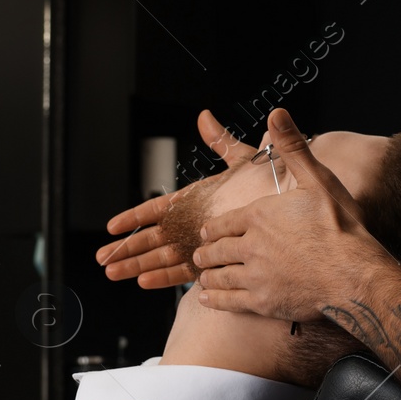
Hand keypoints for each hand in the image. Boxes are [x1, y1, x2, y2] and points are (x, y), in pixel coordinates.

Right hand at [95, 109, 257, 288]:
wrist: (299, 208)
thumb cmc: (275, 183)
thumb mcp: (244, 160)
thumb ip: (222, 142)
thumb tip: (204, 116)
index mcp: (196, 200)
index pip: (158, 210)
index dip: (134, 217)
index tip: (112, 226)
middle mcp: (194, 223)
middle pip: (153, 238)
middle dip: (127, 248)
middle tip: (101, 258)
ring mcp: (202, 243)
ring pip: (163, 257)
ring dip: (137, 265)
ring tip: (112, 274)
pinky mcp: (215, 260)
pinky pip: (186, 271)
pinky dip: (165, 278)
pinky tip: (144, 283)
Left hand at [192, 107, 393, 320]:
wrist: (355, 274)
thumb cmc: (342, 227)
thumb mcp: (318, 179)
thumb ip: (293, 147)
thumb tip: (276, 113)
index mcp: (259, 215)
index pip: (223, 222)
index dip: (212, 227)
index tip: (206, 232)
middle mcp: (250, 245)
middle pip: (217, 249)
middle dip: (206, 251)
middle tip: (200, 255)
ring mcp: (254, 275)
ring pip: (219, 275)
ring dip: (208, 275)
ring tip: (204, 276)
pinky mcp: (262, 302)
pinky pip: (228, 302)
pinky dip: (214, 300)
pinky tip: (208, 299)